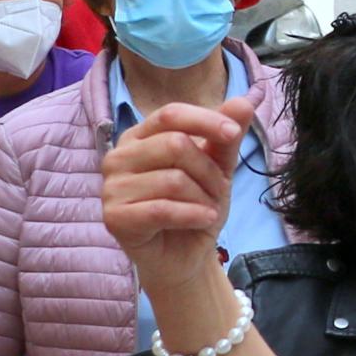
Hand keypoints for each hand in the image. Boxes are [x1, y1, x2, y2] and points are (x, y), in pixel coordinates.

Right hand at [103, 97, 256, 289]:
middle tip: (218, 191)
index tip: (233, 133)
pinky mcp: (114, 217)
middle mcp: (118, 157)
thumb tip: (245, 100)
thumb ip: (225, 136)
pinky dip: (194, 215)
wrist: (185, 254)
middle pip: (175, 145)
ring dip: (204, 198)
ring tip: (207, 209)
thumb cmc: (195, 205)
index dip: (206, 121)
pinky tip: (203, 220)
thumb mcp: (217, 167)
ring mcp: (111, 187)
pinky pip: (162, 209)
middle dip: (209, 171)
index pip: (171, 114)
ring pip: (173, 179)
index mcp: (139, 137)